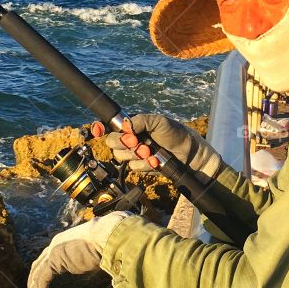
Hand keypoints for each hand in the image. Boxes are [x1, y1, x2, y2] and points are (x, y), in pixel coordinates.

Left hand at [27, 211, 130, 287]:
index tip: (39, 286)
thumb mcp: (92, 256)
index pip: (48, 260)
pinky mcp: (54, 260)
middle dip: (33, 282)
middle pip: (38, 266)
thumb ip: (85, 263)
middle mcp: (55, 246)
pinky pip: (42, 280)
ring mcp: (53, 251)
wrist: (107, 236)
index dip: (42, 273)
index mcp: (64, 243)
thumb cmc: (105, 244)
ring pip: (38, 275)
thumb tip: (92, 269)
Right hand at [92, 112, 222, 178]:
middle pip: (112, 143)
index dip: (102, 129)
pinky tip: (155, 161)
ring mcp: (135, 153)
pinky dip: (145, 164)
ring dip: (136, 154)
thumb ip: (140, 121)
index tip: (99, 130)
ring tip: (151, 151)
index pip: (111, 127)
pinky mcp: (141, 166)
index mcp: (133, 125)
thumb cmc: (174, 133)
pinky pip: (133, 167)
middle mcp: (130, 139)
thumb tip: (124, 127)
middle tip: (137, 142)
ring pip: (121, 157)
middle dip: (124, 144)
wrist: (188, 154)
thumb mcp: (158, 121)